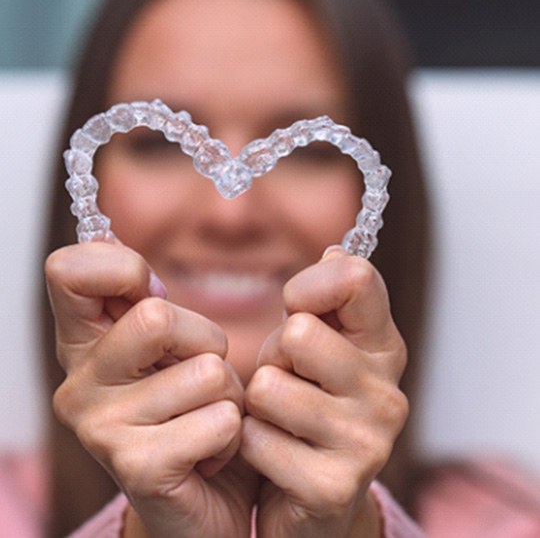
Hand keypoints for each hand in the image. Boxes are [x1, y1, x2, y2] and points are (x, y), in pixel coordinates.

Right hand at [45, 242, 256, 536]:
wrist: (206, 502)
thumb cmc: (194, 412)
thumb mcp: (174, 349)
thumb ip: (151, 304)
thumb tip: (123, 251)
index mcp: (84, 344)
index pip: (69, 270)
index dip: (123, 269)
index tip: (153, 296)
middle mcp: (79, 383)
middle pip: (157, 316)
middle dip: (207, 342)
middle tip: (201, 377)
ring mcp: (101, 428)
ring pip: (207, 371)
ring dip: (229, 395)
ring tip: (208, 419)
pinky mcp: (137, 467)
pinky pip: (220, 420)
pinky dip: (234, 434)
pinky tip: (211, 454)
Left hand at [240, 248, 407, 536]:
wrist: (312, 495)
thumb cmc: (307, 403)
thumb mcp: (317, 345)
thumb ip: (328, 299)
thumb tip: (336, 250)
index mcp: (383, 348)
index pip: (355, 278)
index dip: (309, 286)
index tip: (297, 307)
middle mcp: (387, 392)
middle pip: (299, 333)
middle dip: (275, 355)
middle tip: (287, 380)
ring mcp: (366, 442)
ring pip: (268, 387)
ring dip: (258, 403)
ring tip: (279, 419)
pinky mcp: (333, 487)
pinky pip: (255, 439)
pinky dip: (249, 443)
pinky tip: (274, 455)